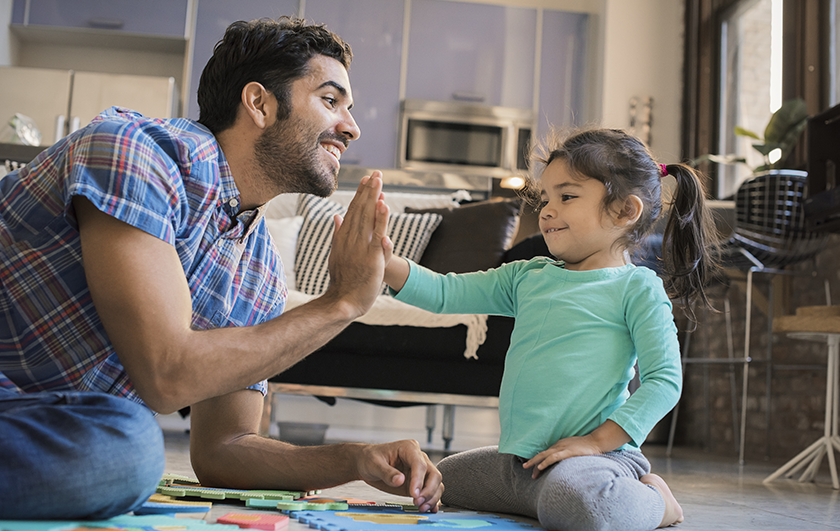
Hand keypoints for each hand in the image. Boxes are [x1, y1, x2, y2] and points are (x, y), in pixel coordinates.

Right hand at [326, 172, 390, 316]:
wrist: (343, 301)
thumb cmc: (342, 280)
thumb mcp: (337, 253)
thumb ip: (338, 233)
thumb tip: (336, 215)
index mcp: (343, 237)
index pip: (353, 211)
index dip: (360, 194)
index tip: (366, 179)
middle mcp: (350, 239)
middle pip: (360, 210)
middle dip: (368, 191)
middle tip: (375, 173)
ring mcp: (360, 247)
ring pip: (368, 218)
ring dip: (374, 198)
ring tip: (378, 181)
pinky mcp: (371, 257)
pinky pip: (377, 235)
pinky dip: (380, 220)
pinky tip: (384, 206)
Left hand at [355, 439, 443, 512]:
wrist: (366, 464)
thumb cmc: (370, 459)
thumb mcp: (374, 464)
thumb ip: (387, 472)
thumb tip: (400, 480)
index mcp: (409, 448)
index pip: (420, 464)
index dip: (419, 479)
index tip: (414, 494)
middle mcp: (419, 458)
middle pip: (434, 474)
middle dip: (428, 490)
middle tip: (417, 502)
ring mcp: (420, 472)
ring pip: (436, 484)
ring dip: (431, 497)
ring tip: (420, 507)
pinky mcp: (419, 483)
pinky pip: (432, 491)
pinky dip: (432, 500)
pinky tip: (428, 508)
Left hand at [522, 435, 601, 478]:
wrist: (596, 441)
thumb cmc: (586, 446)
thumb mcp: (573, 449)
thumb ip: (566, 453)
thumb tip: (560, 461)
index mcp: (559, 445)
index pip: (545, 453)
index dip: (538, 460)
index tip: (533, 467)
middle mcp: (558, 445)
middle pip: (542, 454)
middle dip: (532, 461)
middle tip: (524, 467)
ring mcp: (562, 448)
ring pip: (545, 455)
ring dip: (536, 463)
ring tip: (529, 469)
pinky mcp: (568, 452)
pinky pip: (554, 457)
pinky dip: (546, 461)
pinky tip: (540, 466)